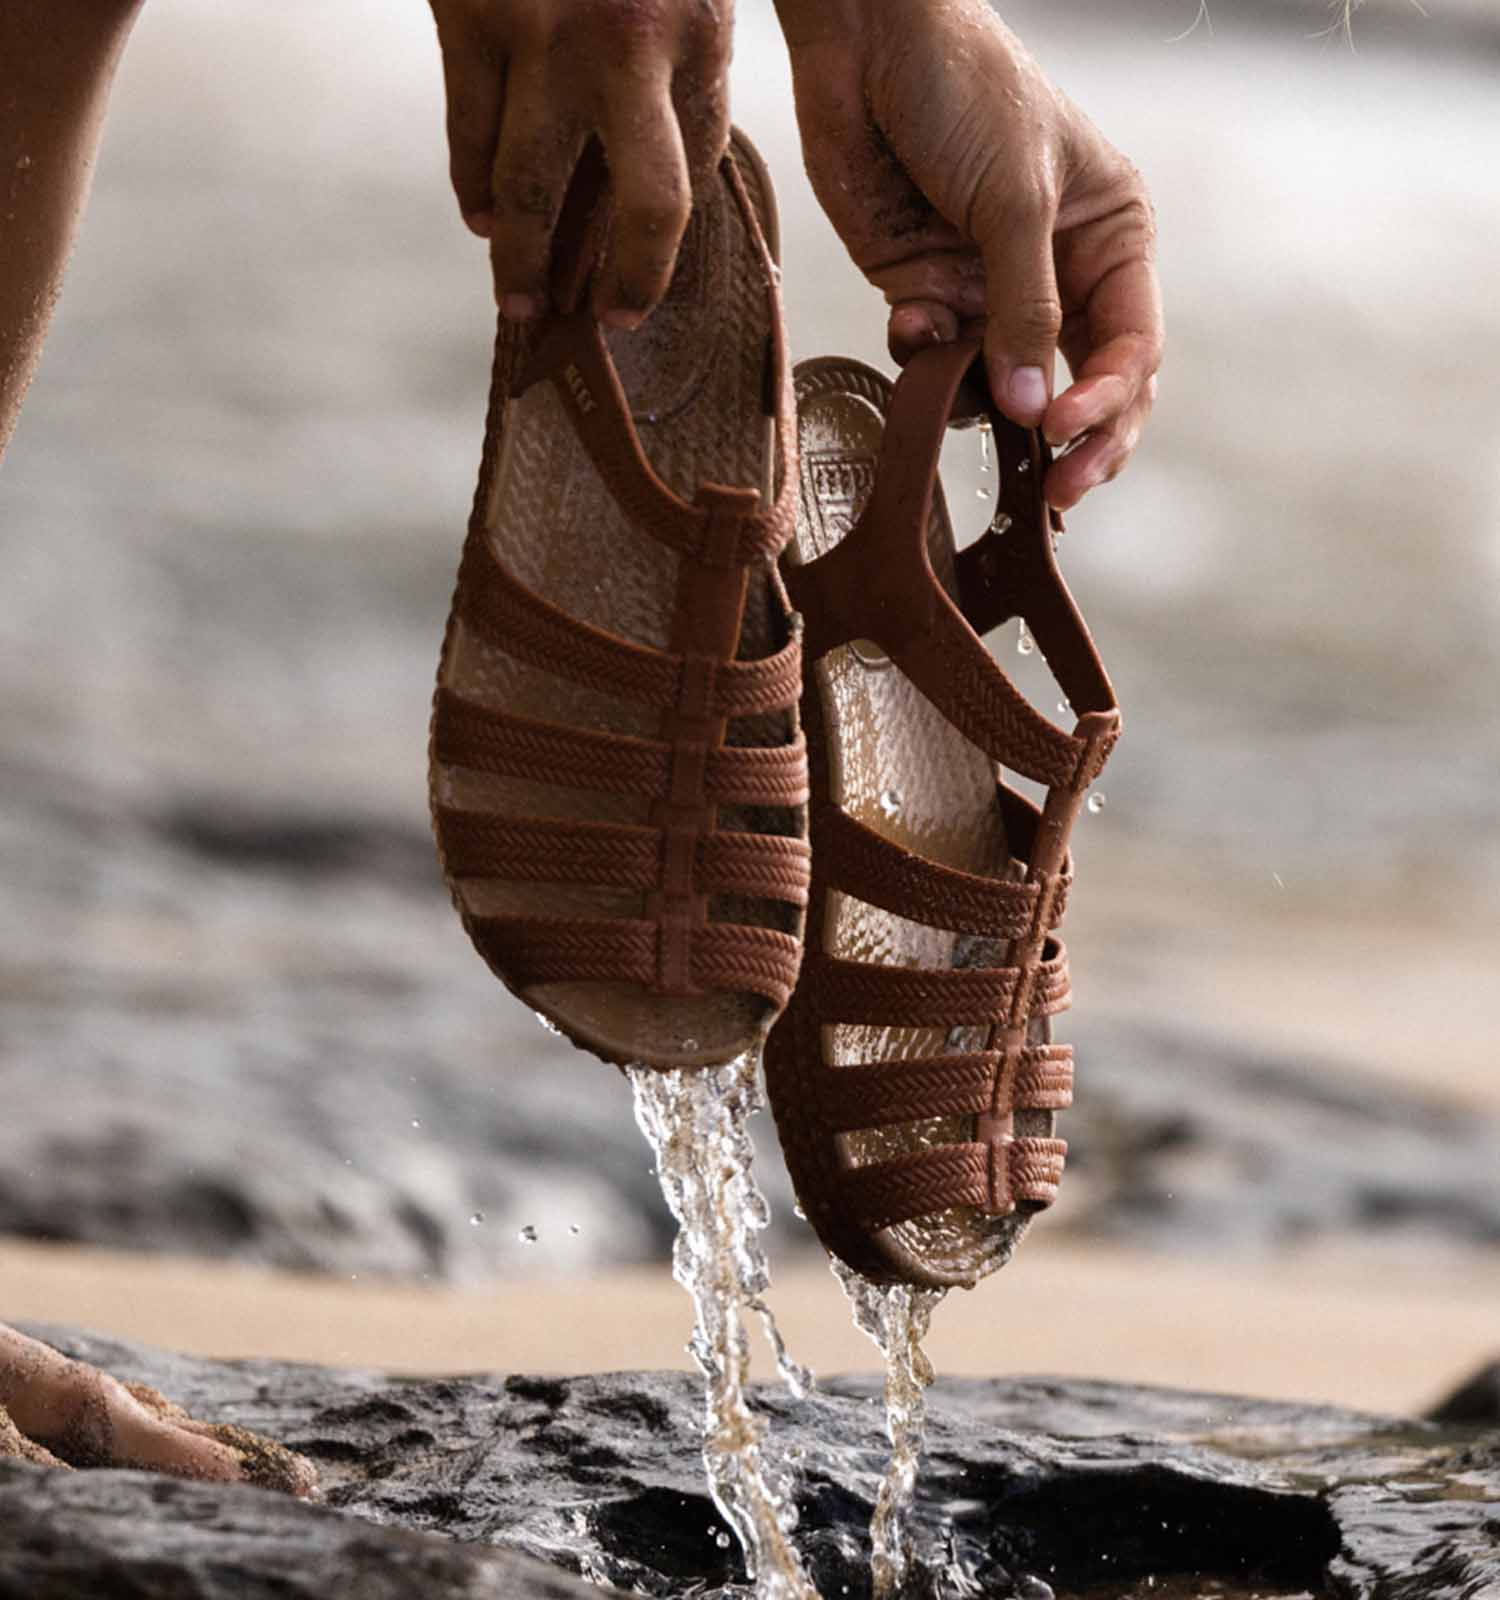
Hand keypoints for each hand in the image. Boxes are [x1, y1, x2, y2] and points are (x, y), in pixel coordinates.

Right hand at [427, 0, 732, 326]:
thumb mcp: (680, 1)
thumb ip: (676, 84)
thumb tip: (639, 205)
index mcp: (696, 34)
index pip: (690, 175)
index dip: (656, 259)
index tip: (627, 306)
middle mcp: (627, 39)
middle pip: (643, 204)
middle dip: (622, 280)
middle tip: (581, 325)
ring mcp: (542, 29)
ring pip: (528, 185)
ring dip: (519, 256)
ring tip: (518, 296)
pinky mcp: (470, 13)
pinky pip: (469, 129)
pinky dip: (471, 184)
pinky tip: (479, 214)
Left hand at [775, 0, 1162, 509]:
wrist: (868, 42)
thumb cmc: (966, 92)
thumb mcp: (1015, 199)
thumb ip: (1023, 308)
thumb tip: (1036, 408)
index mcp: (1110, 237)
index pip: (1132, 344)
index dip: (1108, 400)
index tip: (1064, 431)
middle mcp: (1058, 271)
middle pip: (1084, 383)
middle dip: (1077, 440)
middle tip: (1059, 493)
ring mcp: (991, 287)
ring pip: (1007, 385)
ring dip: (988, 407)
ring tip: (972, 412)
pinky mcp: (928, 291)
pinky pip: (936, 358)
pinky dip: (923, 360)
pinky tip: (911, 325)